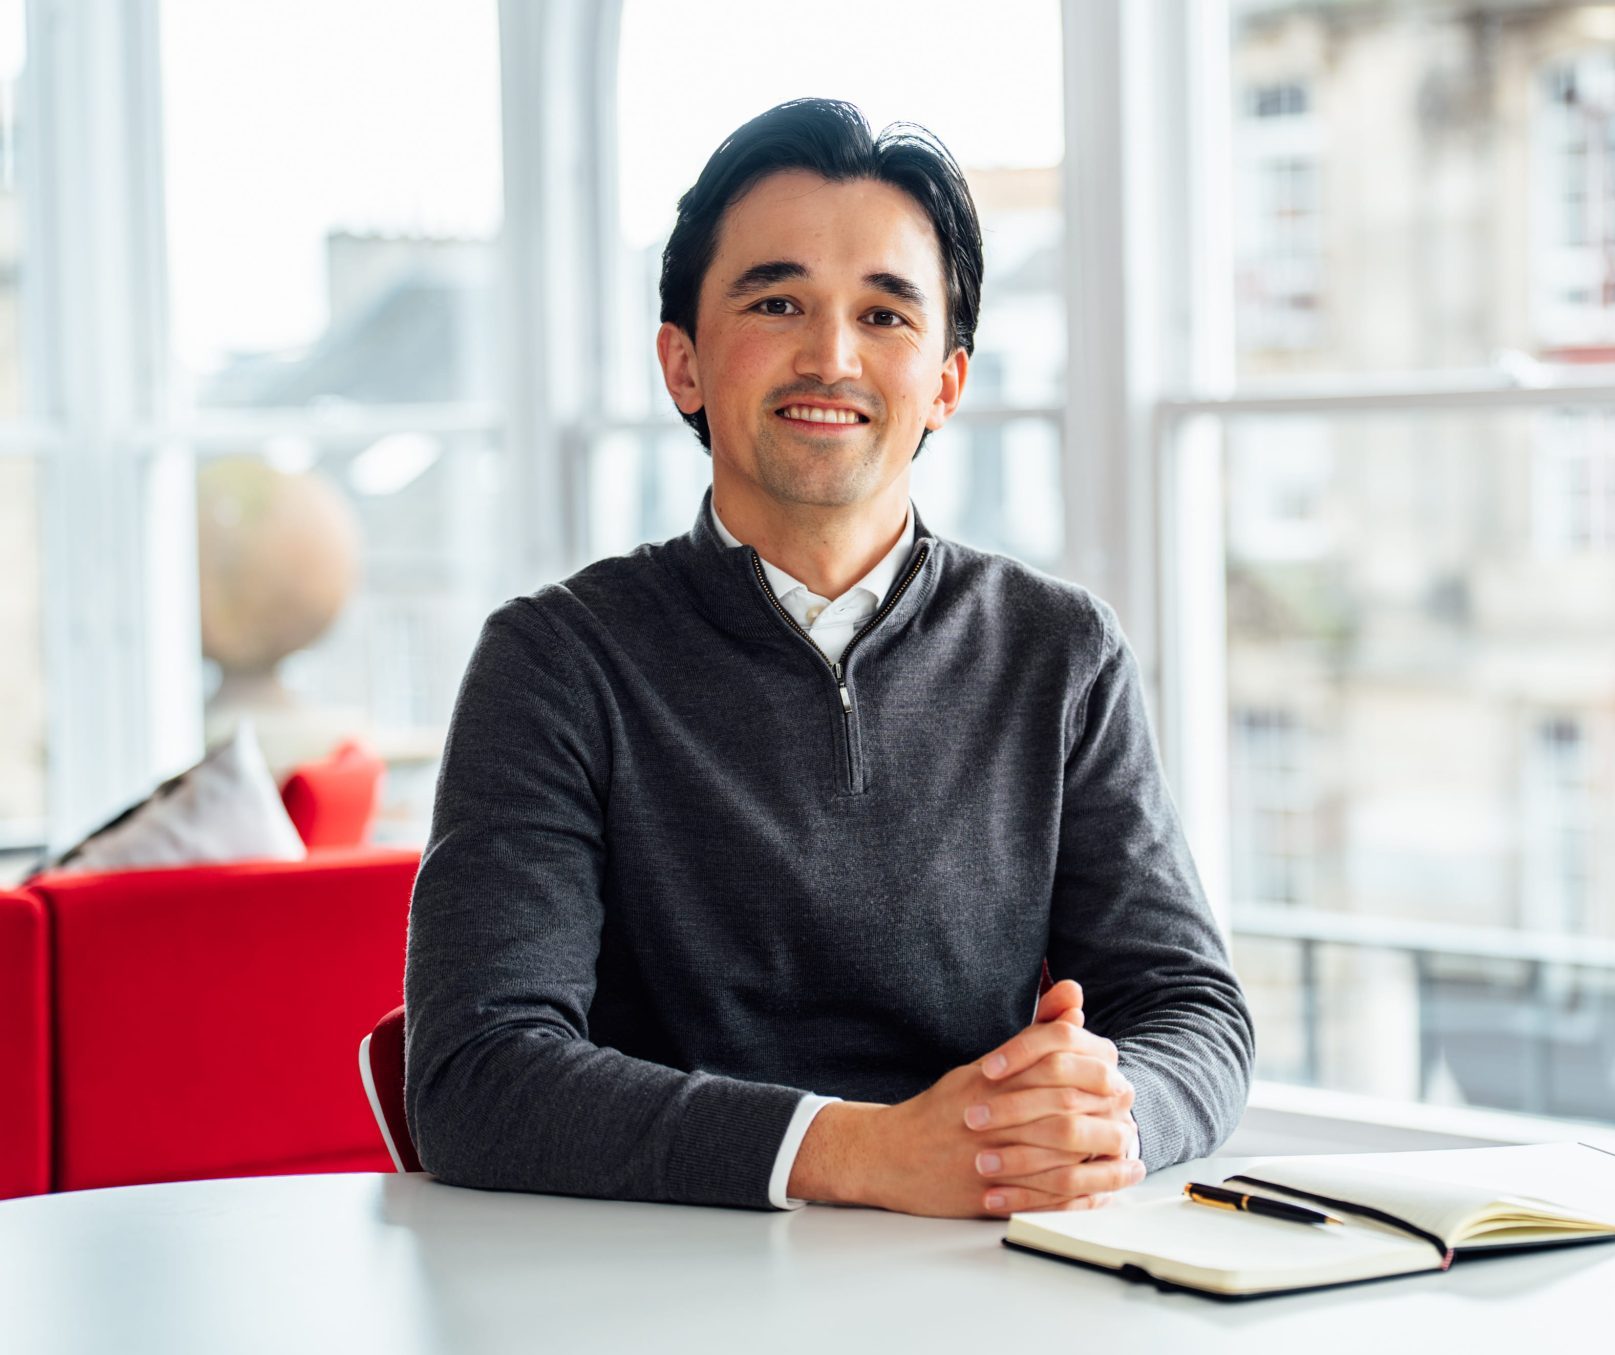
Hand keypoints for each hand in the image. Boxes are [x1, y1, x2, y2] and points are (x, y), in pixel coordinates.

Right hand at [856, 980, 1144, 1218]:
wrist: (890, 1155)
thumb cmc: (943, 1109)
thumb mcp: (987, 1064)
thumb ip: (1035, 1034)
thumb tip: (1073, 992)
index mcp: (991, 1077)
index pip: (1056, 1063)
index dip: (1096, 1073)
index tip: (1117, 1081)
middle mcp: (989, 1113)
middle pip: (1065, 1110)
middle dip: (1106, 1117)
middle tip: (1130, 1120)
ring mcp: (987, 1156)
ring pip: (1059, 1158)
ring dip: (1102, 1161)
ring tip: (1129, 1159)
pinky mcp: (987, 1195)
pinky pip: (1043, 1200)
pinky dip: (1079, 1198)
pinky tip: (1102, 1194)